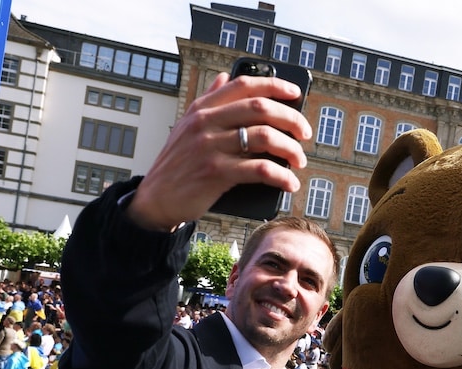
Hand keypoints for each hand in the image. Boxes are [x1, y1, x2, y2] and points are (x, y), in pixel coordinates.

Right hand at [128, 73, 312, 230]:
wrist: (156, 199)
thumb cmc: (177, 164)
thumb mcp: (187, 127)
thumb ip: (209, 101)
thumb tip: (225, 76)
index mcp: (202, 108)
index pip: (244, 85)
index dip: (274, 84)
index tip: (296, 93)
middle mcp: (206, 123)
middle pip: (261, 108)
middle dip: (291, 119)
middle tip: (305, 133)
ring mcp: (210, 147)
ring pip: (265, 137)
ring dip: (291, 150)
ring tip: (300, 161)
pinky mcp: (216, 173)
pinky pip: (260, 169)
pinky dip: (281, 176)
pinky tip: (290, 183)